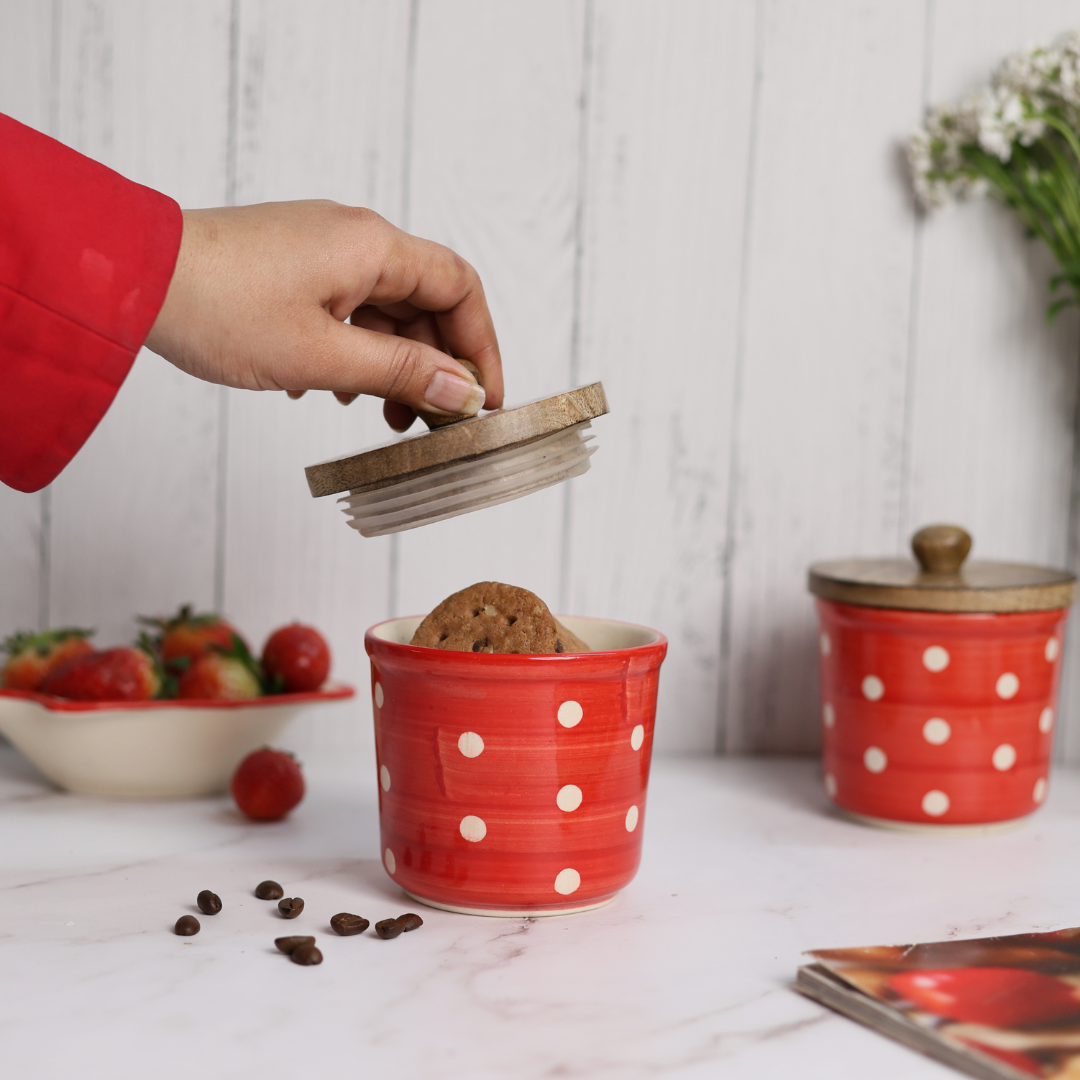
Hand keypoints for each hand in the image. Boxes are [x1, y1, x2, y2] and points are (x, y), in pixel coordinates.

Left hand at [145, 201, 502, 430]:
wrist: (130, 278)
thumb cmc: (219, 308)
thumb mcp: (323, 355)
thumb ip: (400, 373)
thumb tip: (462, 392)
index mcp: (373, 247)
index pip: (460, 288)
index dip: (481, 346)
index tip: (483, 400)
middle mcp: (355, 240)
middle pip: (427, 302)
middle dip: (436, 366)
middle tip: (432, 424)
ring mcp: (321, 252)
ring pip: (386, 311)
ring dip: (395, 366)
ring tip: (384, 419)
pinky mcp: (292, 269)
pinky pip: (348, 310)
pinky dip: (356, 353)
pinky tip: (332, 393)